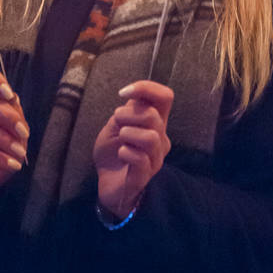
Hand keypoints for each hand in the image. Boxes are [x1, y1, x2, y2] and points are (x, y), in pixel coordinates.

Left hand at [93, 80, 172, 218]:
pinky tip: (121, 153)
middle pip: (154, 116)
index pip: (165, 97)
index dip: (146, 88)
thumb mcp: (116, 125)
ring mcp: (155, 159)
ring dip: (128, 133)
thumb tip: (135, 98)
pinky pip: (141, 159)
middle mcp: (161, 139)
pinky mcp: (145, 177)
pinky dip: (126, 152)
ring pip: (151, 137)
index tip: (123, 93)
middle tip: (116, 122)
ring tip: (120, 139)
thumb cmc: (113, 152)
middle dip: (128, 114)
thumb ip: (128, 111)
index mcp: (155, 122)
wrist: (107, 183)